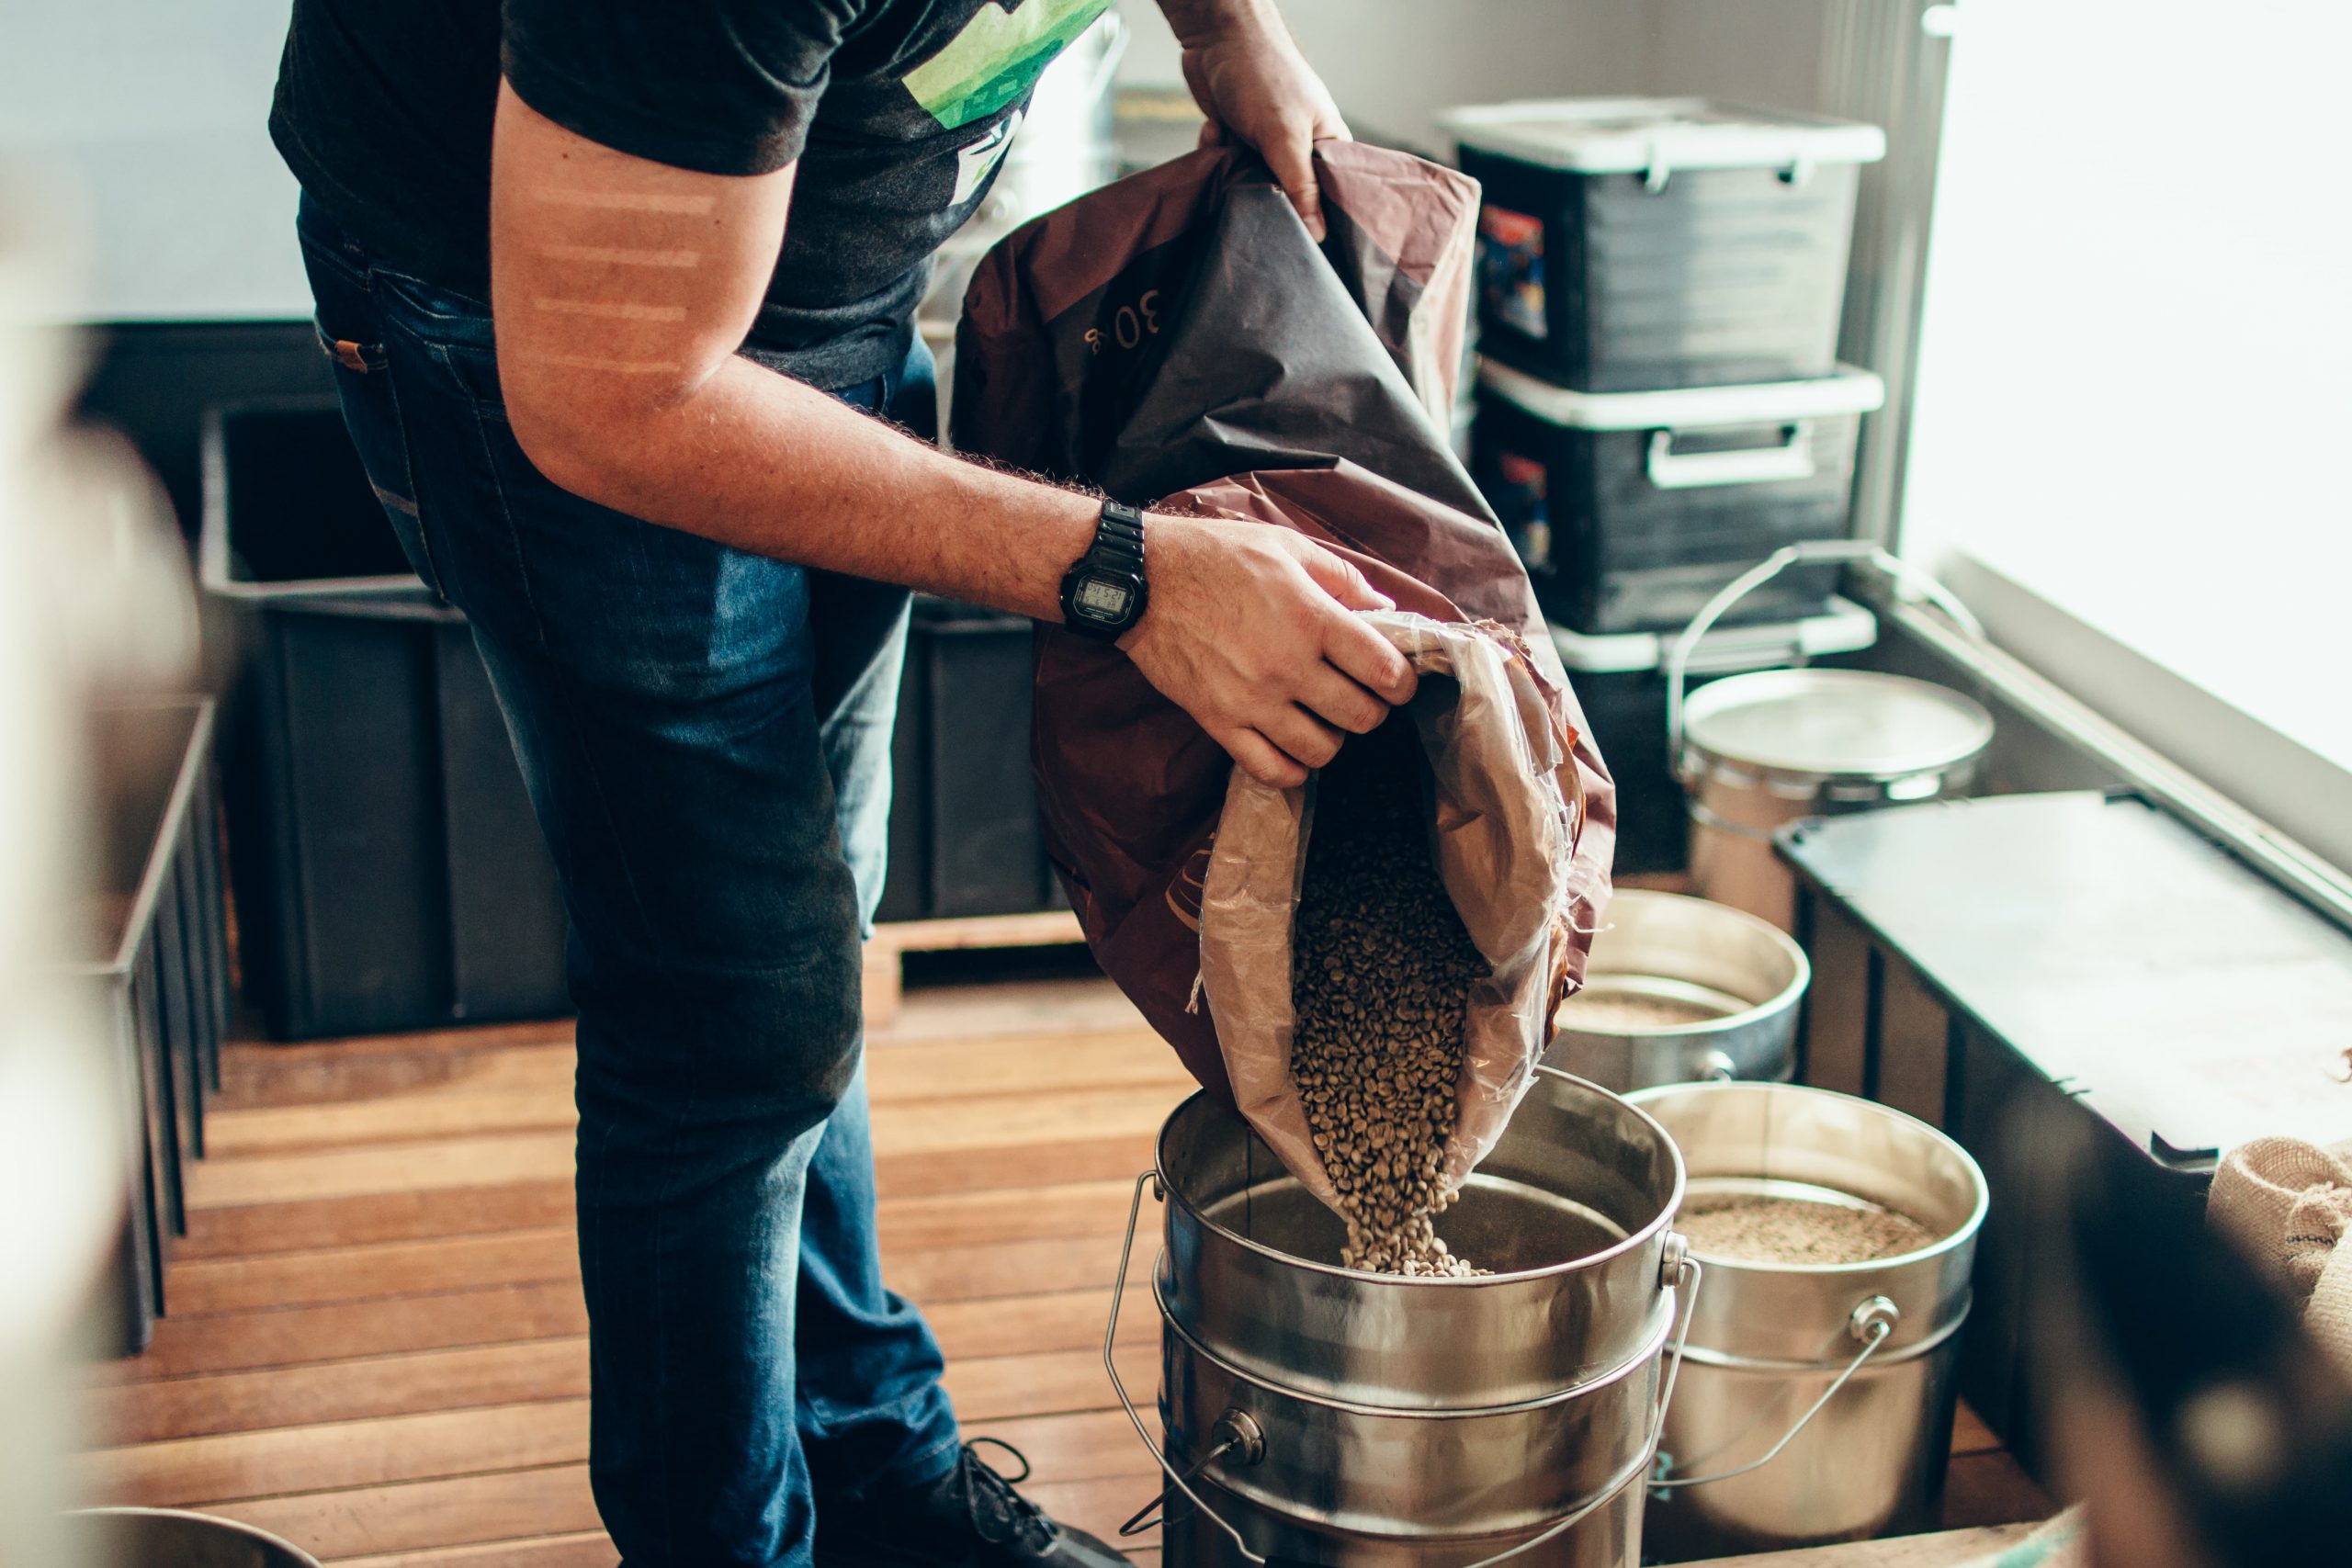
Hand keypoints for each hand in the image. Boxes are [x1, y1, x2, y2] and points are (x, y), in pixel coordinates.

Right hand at [1120, 516, 1417, 786]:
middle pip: (1361, 717)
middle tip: (1360, 698)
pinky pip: (1270, 769)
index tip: (1396, 680)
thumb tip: (1387, 609)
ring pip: (1321, 751)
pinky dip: (1291, 768)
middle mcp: (1287, 664)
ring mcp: (1252, 699)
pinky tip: (1292, 748)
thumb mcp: (1286, 548)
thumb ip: (1343, 578)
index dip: (1402, 682)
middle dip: (1371, 711)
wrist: (1141, 579)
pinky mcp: (1218, 720)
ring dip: (1332, 739)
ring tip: (1322, 719)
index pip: (1384, 670)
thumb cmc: (1215, 555)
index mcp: (1311, 618)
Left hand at [1175, 8, 1350, 238]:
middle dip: (1266, 195)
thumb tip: (1318, 233)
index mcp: (1327, 144)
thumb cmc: (1262, 73)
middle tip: (1253, 191)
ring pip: (1252, 184)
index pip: (1332, 196)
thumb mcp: (1286, 136)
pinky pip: (1227, 167)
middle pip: (1288, 196)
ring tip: (1233, 148)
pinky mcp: (1238, 138)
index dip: (1318, 217)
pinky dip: (1217, 154)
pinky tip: (1216, 130)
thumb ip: (1301, 187)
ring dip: (1235, 173)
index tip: (1302, 236)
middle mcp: (1300, 146)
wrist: (1216, 36)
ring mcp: (1267, 143)